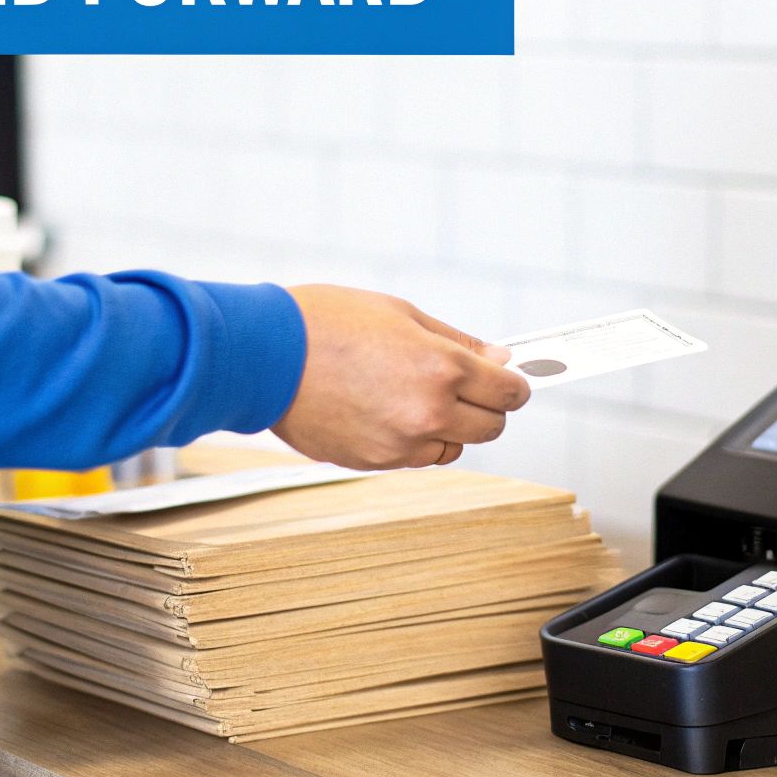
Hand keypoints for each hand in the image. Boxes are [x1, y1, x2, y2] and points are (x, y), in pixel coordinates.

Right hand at [271, 285, 530, 469]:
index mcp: (441, 369)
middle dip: (486, 406)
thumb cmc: (325, 323)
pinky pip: (416, 458)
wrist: (263, 355)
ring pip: (454, 448)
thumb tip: (499, 360)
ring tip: (415, 394)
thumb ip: (456, 342)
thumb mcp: (401, 314)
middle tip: (465, 384)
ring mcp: (401, 443)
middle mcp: (428, 412)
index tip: (505, 378)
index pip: (509, 392)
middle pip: (491, 427)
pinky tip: (388, 410)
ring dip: (450, 427)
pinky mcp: (374, 462)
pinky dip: (415, 440)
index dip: (512, 383)